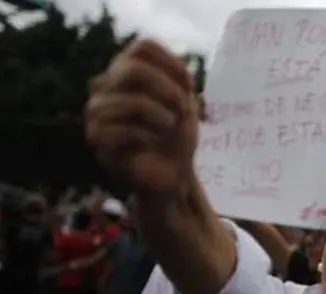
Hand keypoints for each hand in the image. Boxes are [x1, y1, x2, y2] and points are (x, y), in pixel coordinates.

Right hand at [85, 39, 198, 195]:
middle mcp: (106, 85)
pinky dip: (146, 135)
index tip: (189, 85)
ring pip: (129, 100)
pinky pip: (121, 129)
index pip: (144, 47)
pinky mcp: (97, 138)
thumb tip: (181, 63)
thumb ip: (180, 78)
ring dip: (159, 114)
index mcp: (127, 70)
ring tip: (170, 126)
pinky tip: (154, 142)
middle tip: (183, 109)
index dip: (172, 62)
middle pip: (133, 69)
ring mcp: (97, 111)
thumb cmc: (177, 138)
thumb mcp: (185, 103)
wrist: (172, 175)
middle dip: (167, 89)